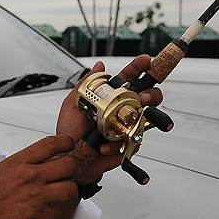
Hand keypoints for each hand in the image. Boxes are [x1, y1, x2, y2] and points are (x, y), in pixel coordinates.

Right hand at [0, 135, 81, 218]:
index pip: (51, 144)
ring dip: (69, 191)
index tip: (69, 145)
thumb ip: (29, 161)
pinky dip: (55, 212)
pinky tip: (47, 208)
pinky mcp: (38, 214)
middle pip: (69, 165)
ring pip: (70, 189)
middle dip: (74, 168)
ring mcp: (35, 196)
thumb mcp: (7, 167)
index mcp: (21, 161)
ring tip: (62, 192)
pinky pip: (59, 211)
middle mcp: (30, 176)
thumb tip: (51, 157)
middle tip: (71, 171)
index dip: (66, 142)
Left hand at [56, 55, 163, 183]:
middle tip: (144, 96)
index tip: (146, 60)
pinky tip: (103, 146)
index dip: (139, 68)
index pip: (129, 79)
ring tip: (133, 118)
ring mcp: (126, 129)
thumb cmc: (69, 133)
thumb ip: (84, 85)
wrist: (67, 159)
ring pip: (148, 120)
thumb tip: (97, 66)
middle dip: (151, 94)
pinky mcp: (126, 146)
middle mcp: (121, 112)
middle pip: (148, 97)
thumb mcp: (72, 106)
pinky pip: (130, 143)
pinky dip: (115, 144)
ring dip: (145, 117)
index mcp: (110, 98)